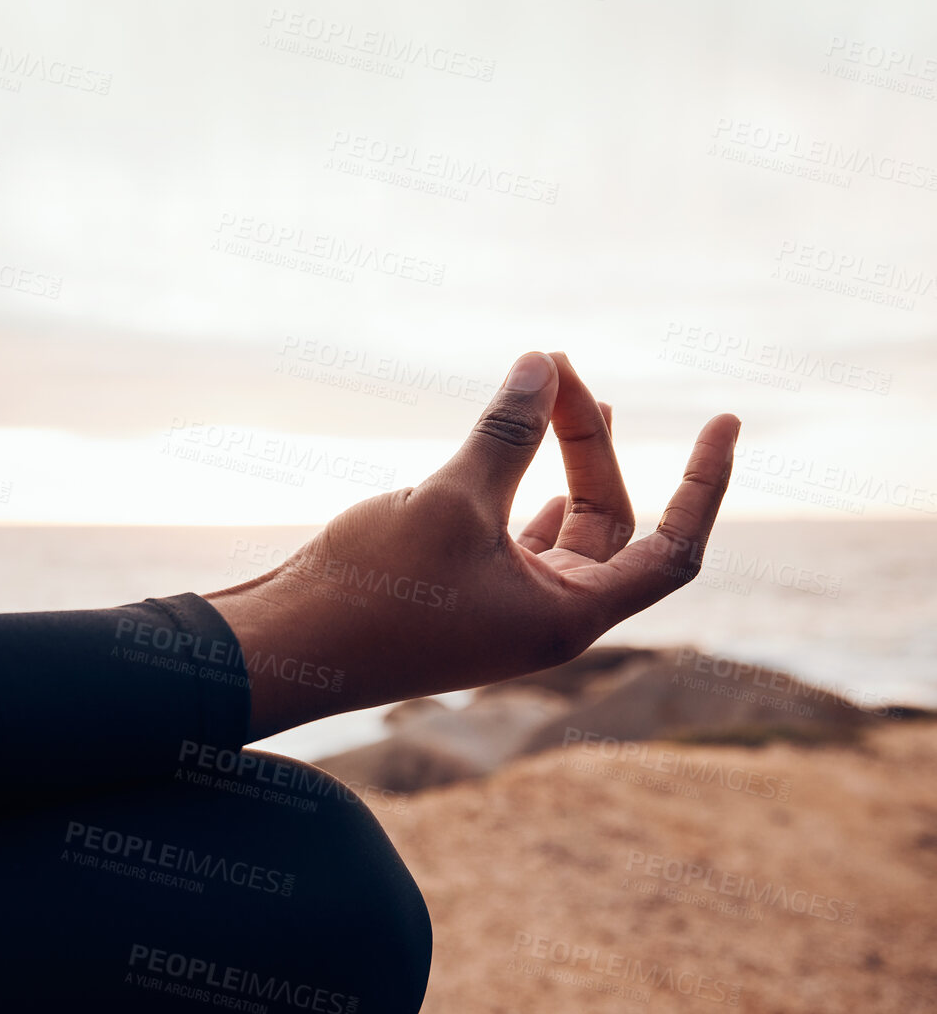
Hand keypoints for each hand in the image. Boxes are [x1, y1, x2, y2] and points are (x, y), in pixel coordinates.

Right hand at [205, 352, 739, 738]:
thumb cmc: (371, 590)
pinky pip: (514, 531)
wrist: (286, 648)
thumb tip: (545, 364)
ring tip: (559, 391)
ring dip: (561, 459)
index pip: (673, 549)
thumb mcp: (450, 500)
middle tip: (558, 371)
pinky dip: (518, 483)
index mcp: (567, 616)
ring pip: (559, 524)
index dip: (705, 484)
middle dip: (590, 443)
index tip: (726, 422)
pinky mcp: (458, 591)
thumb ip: (507, 432)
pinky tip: (509, 445)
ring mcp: (501, 606)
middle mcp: (546, 616)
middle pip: (605, 522)